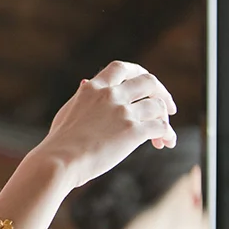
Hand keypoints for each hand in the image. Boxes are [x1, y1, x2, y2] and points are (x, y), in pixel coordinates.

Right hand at [37, 60, 177, 187]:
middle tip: (168, 108)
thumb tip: (85, 82)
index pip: (121, 68)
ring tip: (163, 136)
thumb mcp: (68, 111)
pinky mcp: (132, 132)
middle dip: (162, 93)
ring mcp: (122, 112)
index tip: (146, 85)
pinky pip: (161, 127)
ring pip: (158, 105)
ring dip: (165, 119)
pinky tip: (166, 143)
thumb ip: (81, 96)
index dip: (138, 72)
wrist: (60, 161)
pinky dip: (168, 134)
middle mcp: (110, 95)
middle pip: (148, 81)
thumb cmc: (59, 142)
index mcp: (93, 88)